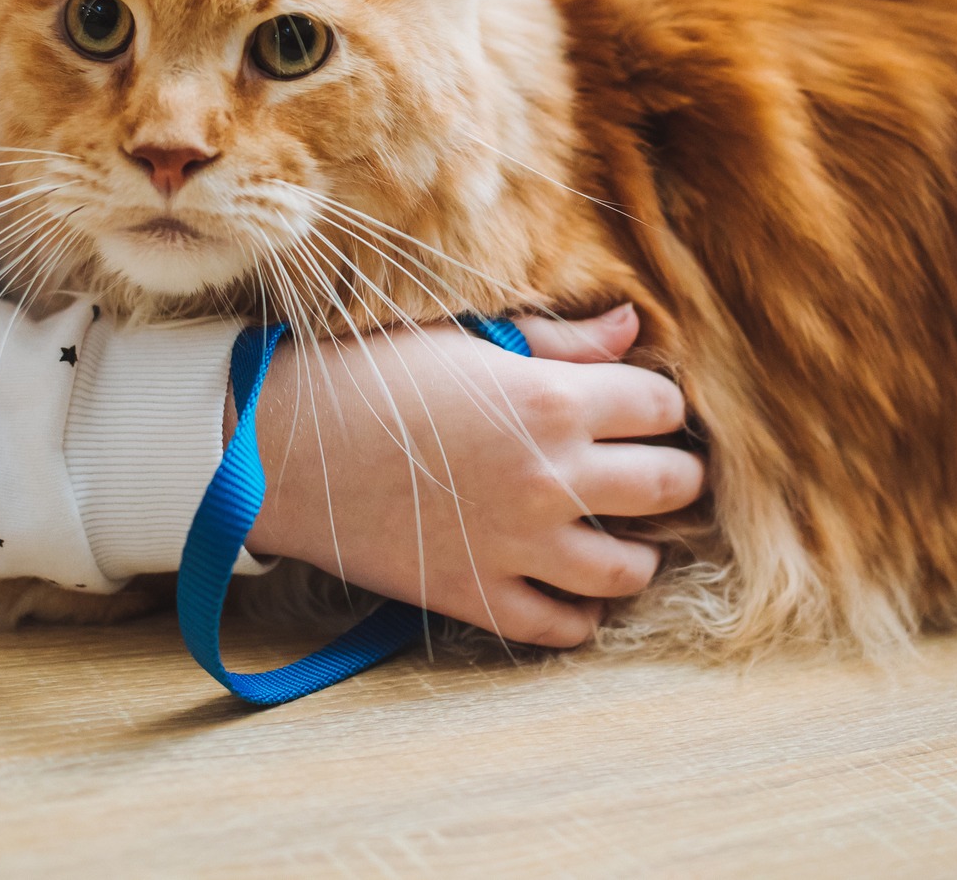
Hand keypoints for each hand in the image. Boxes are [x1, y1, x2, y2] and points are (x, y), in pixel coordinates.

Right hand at [244, 304, 702, 646]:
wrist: (278, 442)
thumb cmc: (370, 371)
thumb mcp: (468, 336)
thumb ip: (558, 341)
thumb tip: (630, 327)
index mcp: (552, 399)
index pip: (660, 405)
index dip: (661, 404)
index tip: (647, 409)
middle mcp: (550, 476)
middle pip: (667, 486)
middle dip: (678, 477)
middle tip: (665, 473)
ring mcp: (517, 544)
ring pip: (627, 570)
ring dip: (641, 555)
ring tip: (628, 541)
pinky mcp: (476, 594)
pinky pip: (560, 627)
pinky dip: (581, 617)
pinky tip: (577, 595)